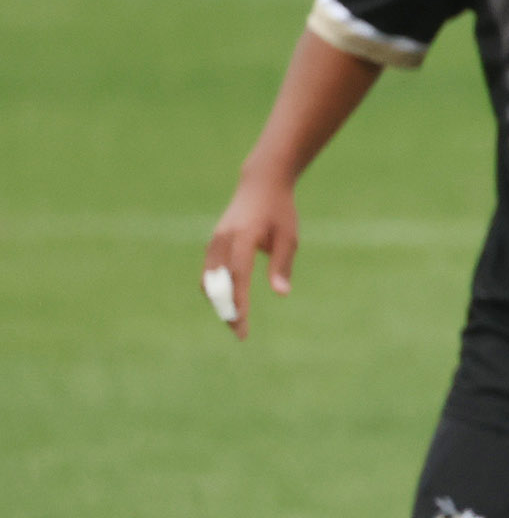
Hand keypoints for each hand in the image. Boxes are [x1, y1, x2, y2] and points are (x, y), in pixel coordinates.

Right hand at [203, 178, 299, 341]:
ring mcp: (214, 240)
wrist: (260, 184)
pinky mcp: (213, 243)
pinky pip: (209, 272)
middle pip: (217, 283)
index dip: (239, 303)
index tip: (243, 326)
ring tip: (235, 322)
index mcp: (242, 237)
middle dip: (226, 310)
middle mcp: (222, 239)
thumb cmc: (280, 211)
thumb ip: (282, 265)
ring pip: (209, 280)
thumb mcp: (289, 237)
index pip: (238, 277)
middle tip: (240, 333)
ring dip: (219, 302)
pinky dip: (215, 290)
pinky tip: (228, 304)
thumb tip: (281, 294)